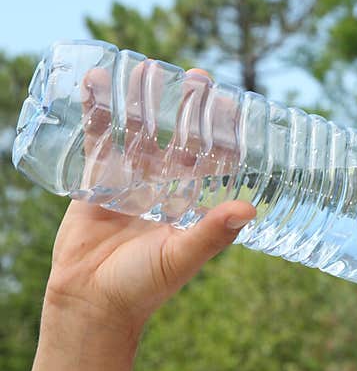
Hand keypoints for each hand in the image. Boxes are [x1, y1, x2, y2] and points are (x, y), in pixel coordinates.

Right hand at [44, 65, 255, 332]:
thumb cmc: (144, 286)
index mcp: (191, 204)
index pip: (213, 160)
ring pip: (139, 133)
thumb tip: (250, 209)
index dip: (222, 133)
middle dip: (187, 108)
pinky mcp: (95, 181)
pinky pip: (97, 140)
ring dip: (143, 101)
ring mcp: (129, 182)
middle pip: (179, 138)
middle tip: (197, 75)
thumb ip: (212, 233)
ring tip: (147, 66)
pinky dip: (96, 111)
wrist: (92, 304)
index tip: (232, 104)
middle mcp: (164, 189)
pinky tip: (97, 80)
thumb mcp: (182, 256)